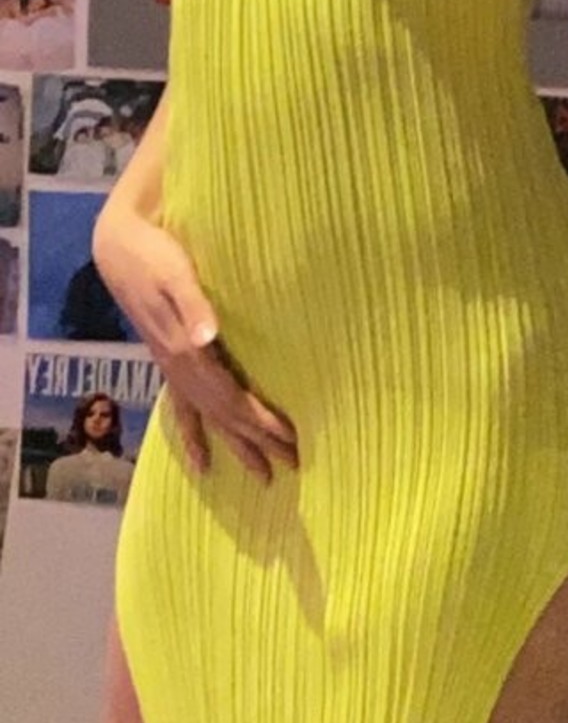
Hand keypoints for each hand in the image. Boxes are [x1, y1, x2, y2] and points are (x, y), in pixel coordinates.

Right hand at [92, 209, 297, 482]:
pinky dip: (193, 435)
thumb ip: (193, 304)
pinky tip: (201, 459)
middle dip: (257, 442)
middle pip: (224, 415)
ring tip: (259, 476)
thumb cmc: (154, 254)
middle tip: (293, 466)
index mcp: (186, 351)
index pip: (232, 398)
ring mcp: (171, 367)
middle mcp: (179, 367)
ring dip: (234, 445)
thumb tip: (208, 337)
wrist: (118, 247)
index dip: (261, 421)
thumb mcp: (176, 273)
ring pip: (206, 418)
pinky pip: (182, 409)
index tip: (292, 440)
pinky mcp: (167, 359)